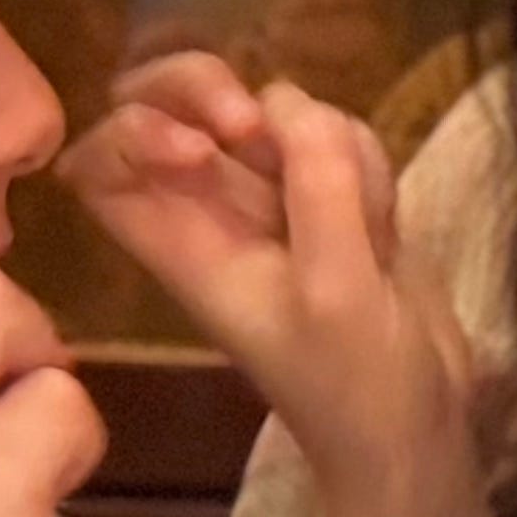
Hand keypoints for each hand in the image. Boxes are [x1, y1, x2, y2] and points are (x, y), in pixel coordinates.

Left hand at [59, 57, 472, 493]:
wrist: (417, 428)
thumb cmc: (358, 384)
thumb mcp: (337, 293)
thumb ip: (317, 190)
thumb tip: (288, 105)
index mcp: (182, 247)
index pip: (99, 166)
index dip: (131, 132)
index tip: (201, 151)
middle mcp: (213, 213)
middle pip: (164, 103)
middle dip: (209, 87)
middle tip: (254, 123)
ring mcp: (273, 199)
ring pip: (273, 109)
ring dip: (324, 139)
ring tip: (362, 225)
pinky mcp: (332, 196)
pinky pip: (337, 136)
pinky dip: (368, 161)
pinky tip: (388, 229)